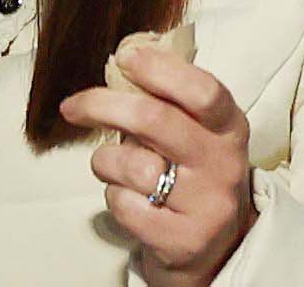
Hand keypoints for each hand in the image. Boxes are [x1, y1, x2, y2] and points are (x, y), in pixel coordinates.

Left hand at [68, 40, 255, 286]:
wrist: (219, 248)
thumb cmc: (195, 176)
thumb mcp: (199, 136)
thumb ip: (170, 105)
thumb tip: (123, 64)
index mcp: (230, 127)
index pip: (203, 91)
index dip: (162, 70)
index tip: (126, 57)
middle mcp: (224, 162)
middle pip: (156, 121)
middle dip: (105, 106)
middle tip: (74, 105)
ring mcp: (205, 203)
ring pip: (132, 167)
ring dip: (106, 162)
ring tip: (111, 166)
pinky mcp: (182, 240)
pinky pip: (125, 206)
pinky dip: (114, 197)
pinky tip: (127, 197)